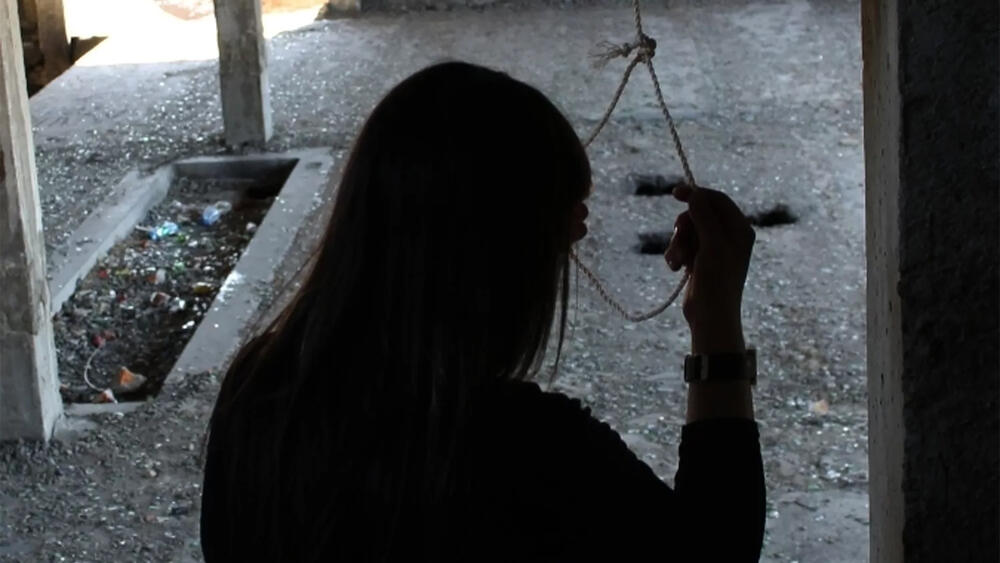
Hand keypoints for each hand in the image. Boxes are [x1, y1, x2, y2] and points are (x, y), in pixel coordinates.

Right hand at [664, 185, 754, 353]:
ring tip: (677, 261)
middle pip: (699, 214)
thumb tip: (694, 193)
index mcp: (740, 229)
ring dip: (678, 243)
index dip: (697, 194)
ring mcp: (714, 249)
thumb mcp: (712, 244)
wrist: (711, 316)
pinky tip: (676, 268)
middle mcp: (729, 236)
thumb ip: (704, 216)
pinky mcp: (700, 260)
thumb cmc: (717, 281)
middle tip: (679, 237)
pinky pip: (683, 246)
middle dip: (684, 226)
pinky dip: (676, 254)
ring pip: (688, 231)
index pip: (717, 200)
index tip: (675, 193)